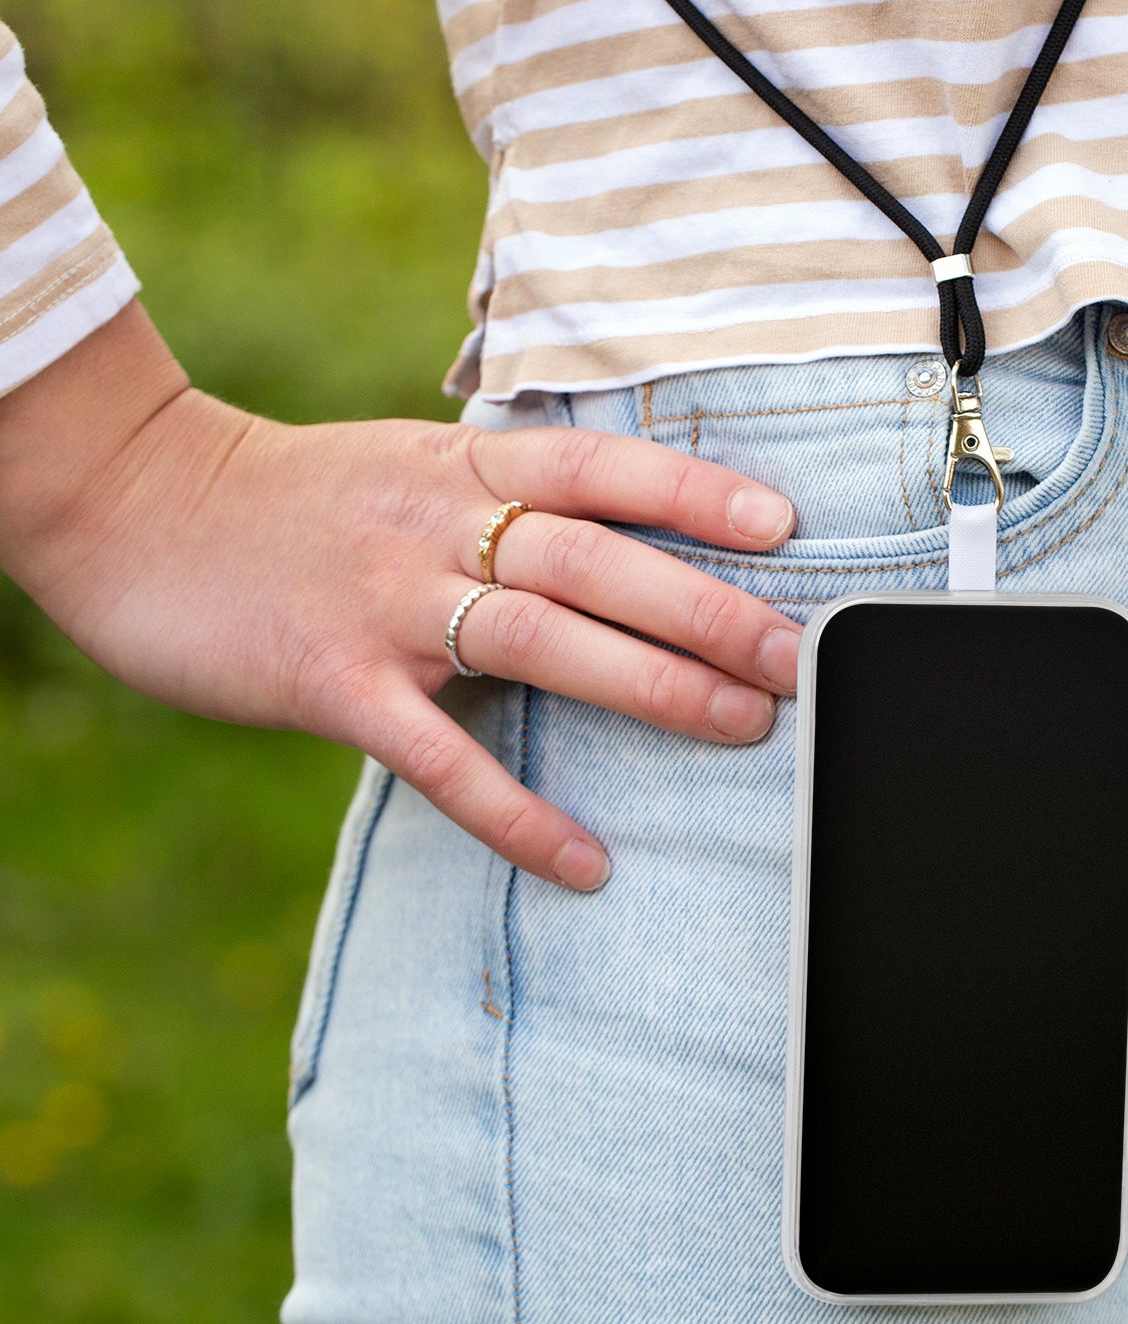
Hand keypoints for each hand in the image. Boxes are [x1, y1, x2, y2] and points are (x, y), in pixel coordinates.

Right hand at [0, 303, 804, 890]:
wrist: (138, 504)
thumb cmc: (301, 497)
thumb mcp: (413, 463)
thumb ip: (509, 494)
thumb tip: (628, 532)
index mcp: (463, 464)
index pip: (601, 468)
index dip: (696, 491)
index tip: (785, 528)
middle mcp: (437, 524)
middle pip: (595, 560)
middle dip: (706, 609)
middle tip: (794, 658)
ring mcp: (386, 602)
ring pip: (539, 639)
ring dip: (650, 684)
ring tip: (741, 726)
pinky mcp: (332, 680)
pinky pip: (440, 757)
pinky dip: (516, 813)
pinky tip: (584, 860)